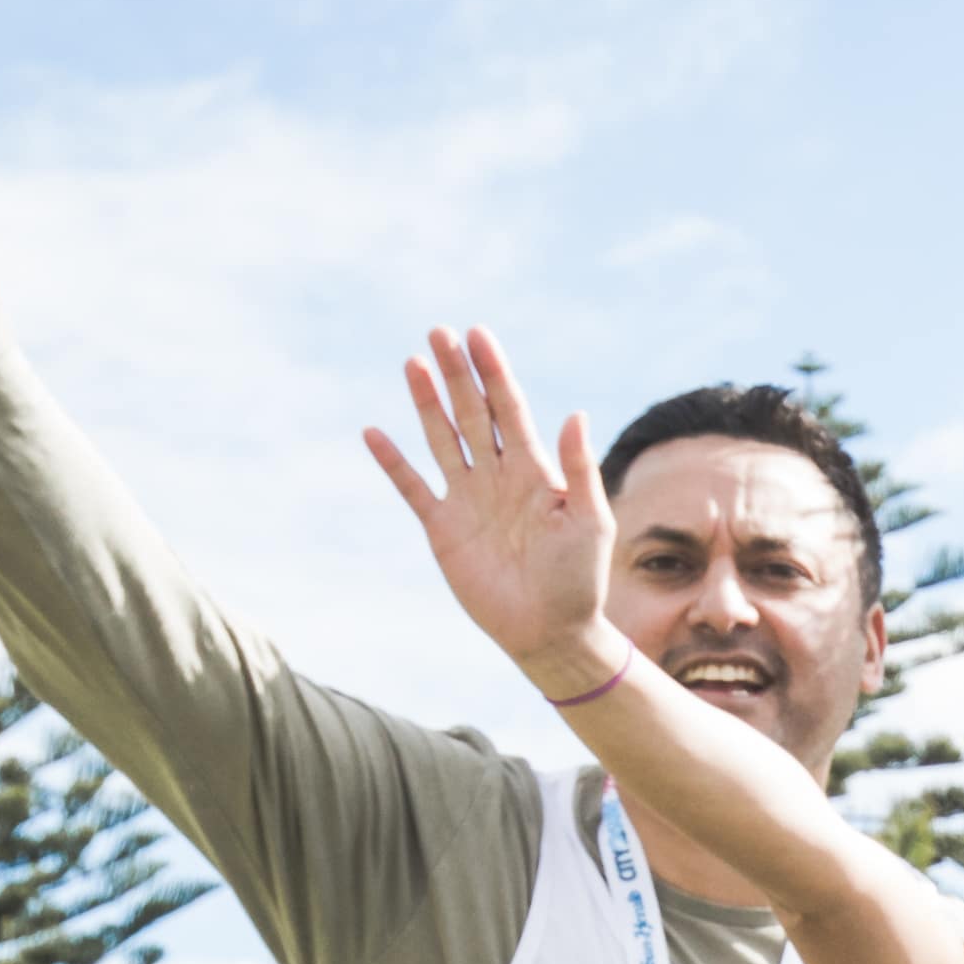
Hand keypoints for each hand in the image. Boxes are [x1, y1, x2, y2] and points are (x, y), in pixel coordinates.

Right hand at [359, 328, 617, 692]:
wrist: (551, 630)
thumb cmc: (580, 579)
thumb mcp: (589, 521)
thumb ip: (579, 469)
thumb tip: (575, 414)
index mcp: (534, 470)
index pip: (509, 409)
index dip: (494, 372)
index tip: (478, 335)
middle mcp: (497, 476)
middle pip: (472, 413)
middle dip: (457, 374)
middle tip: (439, 333)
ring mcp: (467, 499)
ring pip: (442, 438)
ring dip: (427, 403)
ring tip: (413, 363)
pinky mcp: (442, 528)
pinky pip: (412, 487)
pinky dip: (393, 462)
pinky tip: (374, 432)